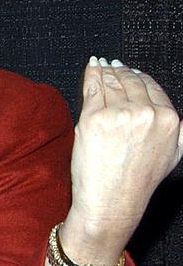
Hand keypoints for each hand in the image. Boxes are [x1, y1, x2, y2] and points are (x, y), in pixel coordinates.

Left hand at [66, 57, 182, 260]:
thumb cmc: (139, 181)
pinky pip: (92, 89)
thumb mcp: (174, 154)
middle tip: (111, 64)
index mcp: (171, 120)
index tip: (131, 71)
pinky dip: (91, 75)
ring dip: (105, 71)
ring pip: (111, 83)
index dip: (139, 77)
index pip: (152, 88)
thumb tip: (178, 116)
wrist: (113, 201)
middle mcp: (147, 114)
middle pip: (131, 82)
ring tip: (100, 64)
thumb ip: (181, 131)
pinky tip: (91, 68)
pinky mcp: (94, 118)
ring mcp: (119, 114)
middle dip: (120, 71)